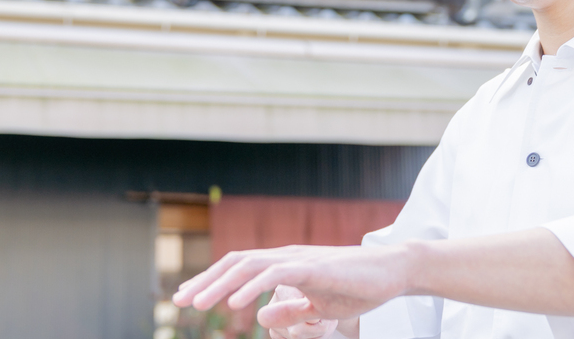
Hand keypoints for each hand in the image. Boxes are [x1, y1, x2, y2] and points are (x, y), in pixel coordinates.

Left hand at [172, 244, 409, 330]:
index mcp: (284, 264)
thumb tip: (260, 317)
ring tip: (198, 304)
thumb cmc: (359, 286)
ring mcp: (299, 259)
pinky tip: (235, 305)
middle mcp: (286, 256)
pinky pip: (276, 275)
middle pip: (235, 264)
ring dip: (220, 285)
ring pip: (249, 266)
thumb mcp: (318, 305)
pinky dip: (252, 287)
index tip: (187, 297)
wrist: (394, 271)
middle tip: (179, 301)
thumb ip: (290, 310)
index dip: (212, 280)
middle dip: (205, 282)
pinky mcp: (313, 268)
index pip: (239, 267)